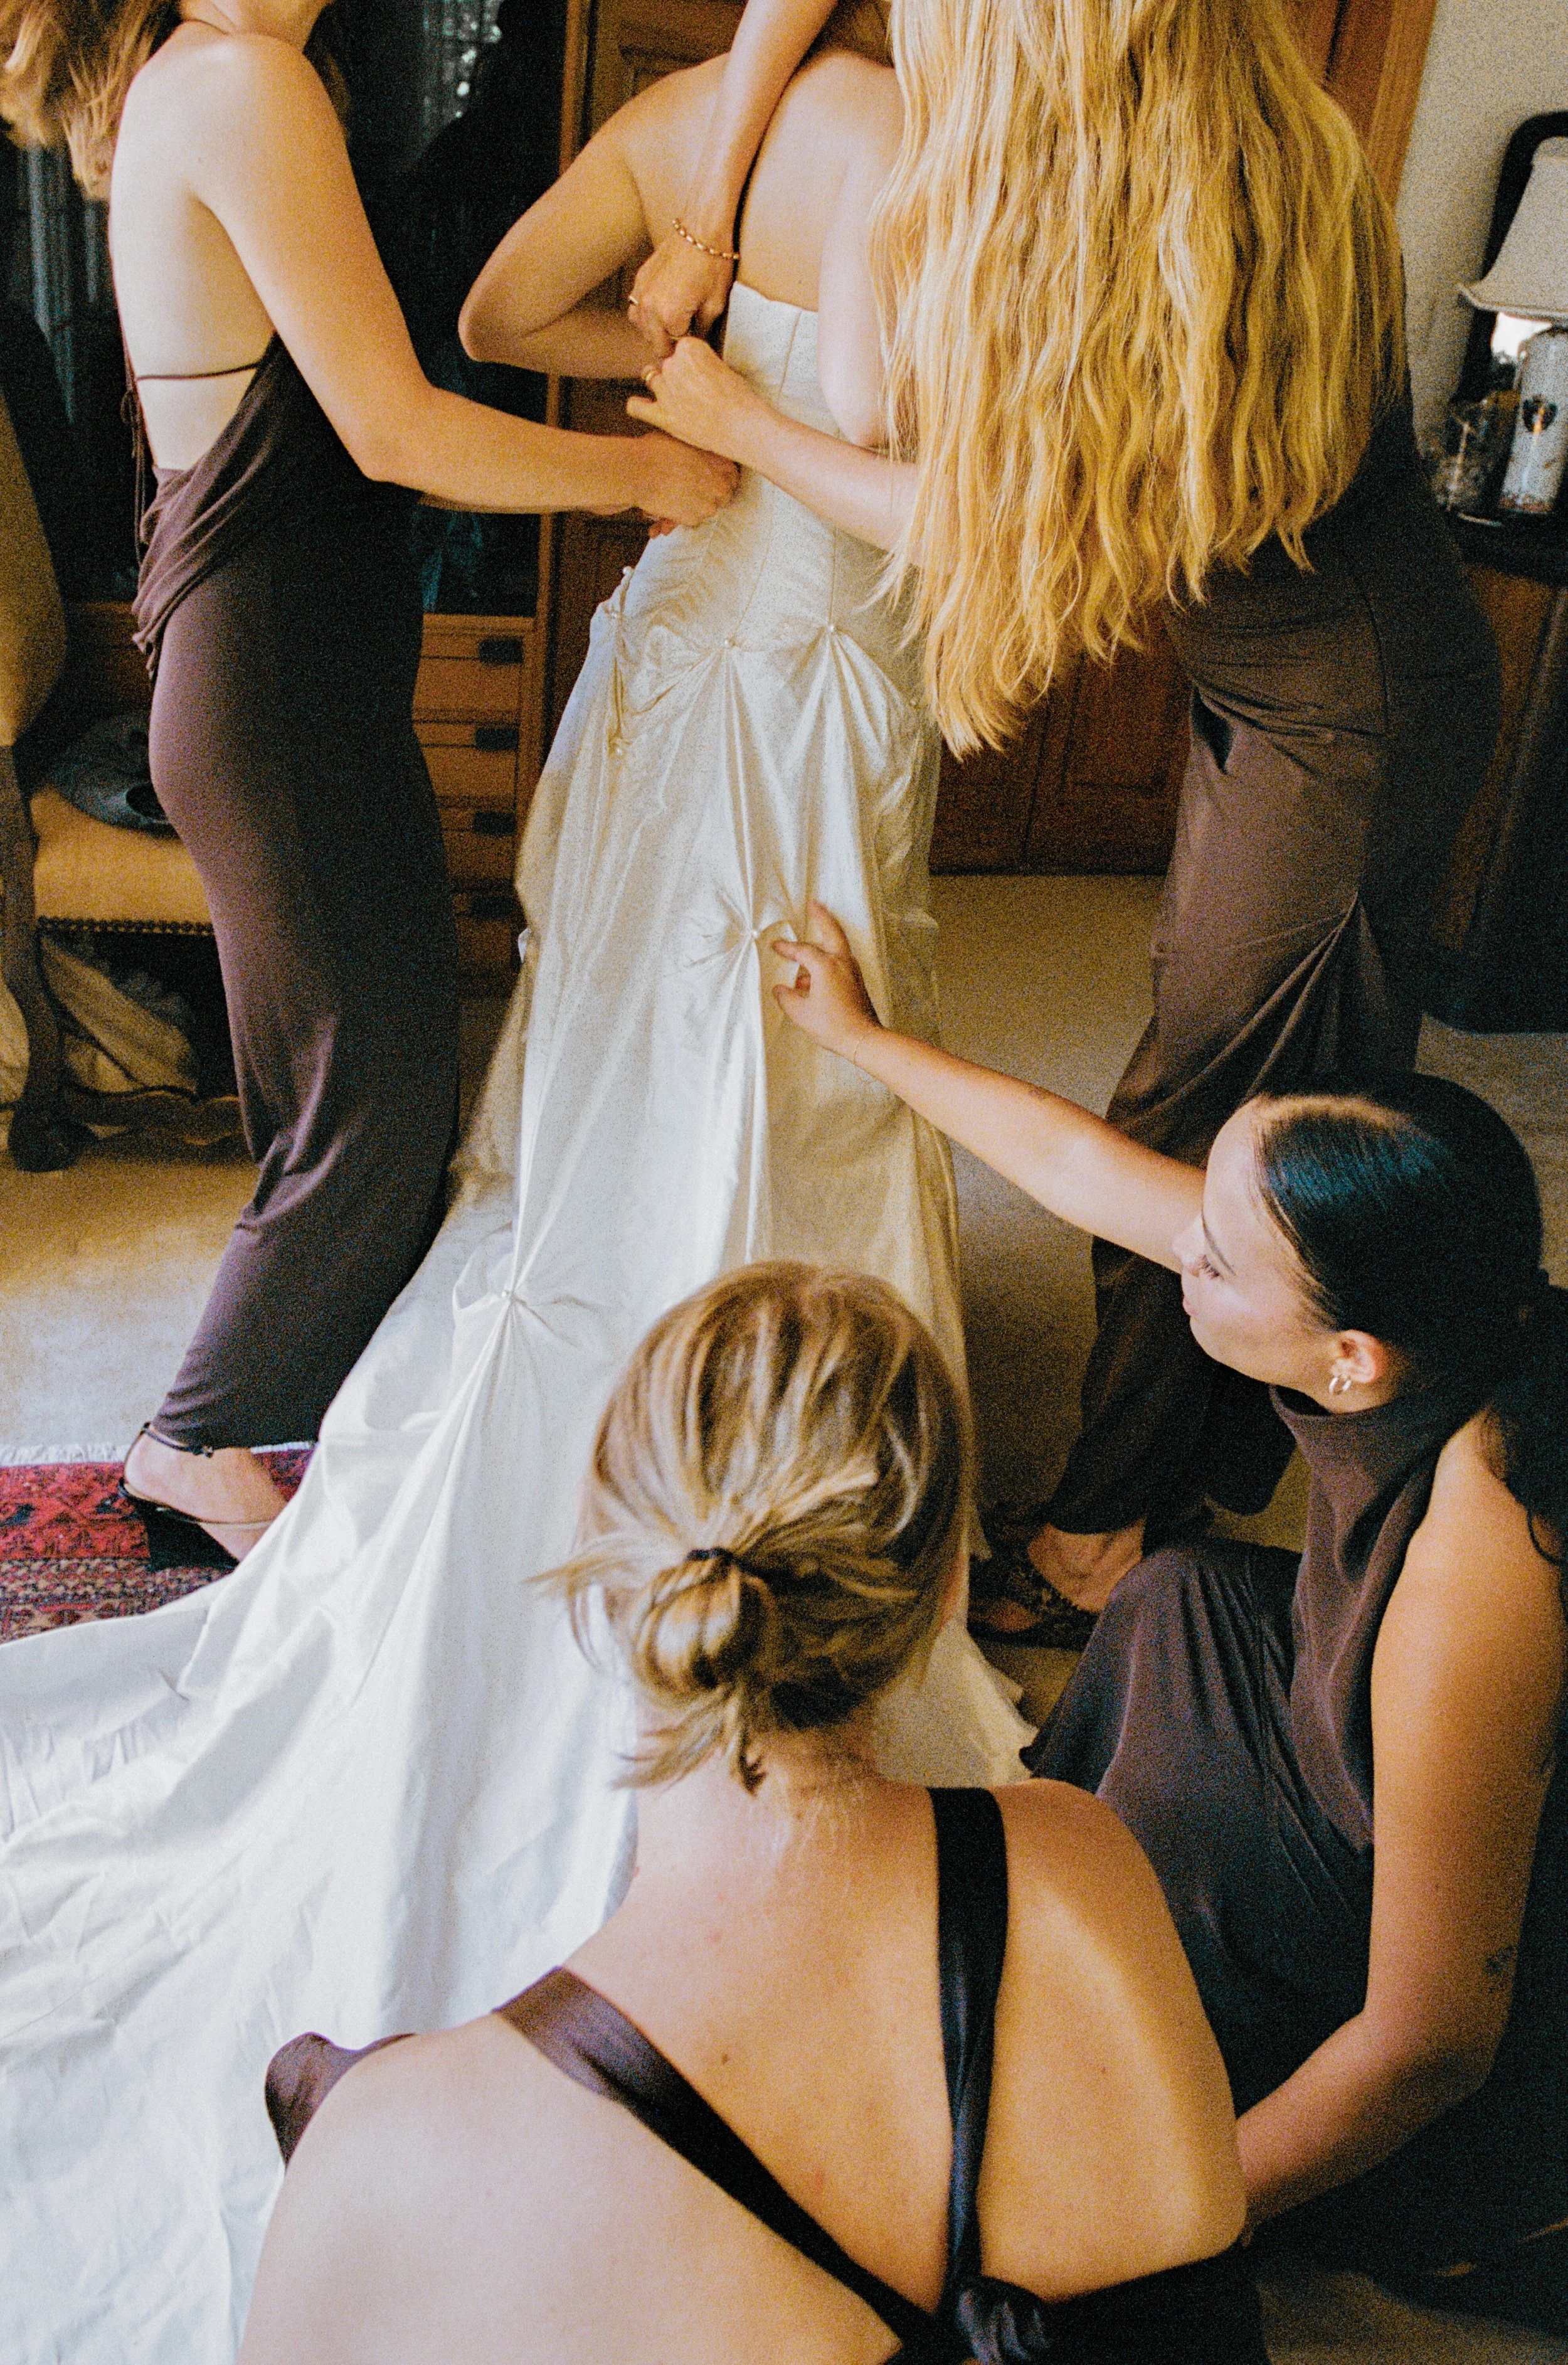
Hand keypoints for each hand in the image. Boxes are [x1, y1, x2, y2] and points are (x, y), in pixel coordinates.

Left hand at [626, 338, 768, 466]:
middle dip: (677, 374)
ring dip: (662, 386)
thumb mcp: (723, 367)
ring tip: (677, 397)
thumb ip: (703, 362)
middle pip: (666, 363)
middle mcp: (673, 365)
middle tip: (694, 390)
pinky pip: (636, 407)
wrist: (743, 426)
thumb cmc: (740, 398)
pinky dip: (639, 406)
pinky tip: (646, 406)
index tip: (700, 371)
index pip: (681, 348)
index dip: (691, 361)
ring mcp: (665, 391)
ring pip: (651, 379)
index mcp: (689, 348)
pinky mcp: (662, 416)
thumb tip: (693, 368)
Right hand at [629, 231, 733, 348]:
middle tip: (685, 334)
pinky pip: (637, 309)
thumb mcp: (714, 305)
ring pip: (642, 328)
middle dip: (669, 343)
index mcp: (669, 317)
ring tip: (674, 321)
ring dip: (656, 330)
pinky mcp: (639, 280)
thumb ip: (701, 331)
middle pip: (654, 343)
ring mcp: (641, 293)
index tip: (692, 342)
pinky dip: (648, 313)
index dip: (684, 348)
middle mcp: (649, 308)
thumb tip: (695, 344)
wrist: (701, 228)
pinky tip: (663, 307)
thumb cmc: (712, 264)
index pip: (672, 350)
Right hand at [630, 429, 737, 526]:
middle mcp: (719, 486)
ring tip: (678, 494)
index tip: (712, 477)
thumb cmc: (656, 450)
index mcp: (721, 464)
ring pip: (708, 509)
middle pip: (724, 495)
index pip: (733, 475)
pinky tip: (670, 504)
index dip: (722, 476)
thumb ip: (700, 450)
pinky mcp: (693, 519)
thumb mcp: (684, 441)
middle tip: (694, 487)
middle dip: (712, 493)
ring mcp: (708, 505)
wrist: (637, 471)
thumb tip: (702, 448)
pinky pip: (694, 519)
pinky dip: (683, 515)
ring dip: (697, 504)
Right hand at [771, 903, 881, 1054]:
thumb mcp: (800, 1013)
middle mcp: (842, 962)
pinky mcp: (856, 981)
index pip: (802, 950)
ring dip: (820, 946)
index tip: (776, 946)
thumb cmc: (834, 1026)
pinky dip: (825, 962)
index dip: (787, 948)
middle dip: (821, 916)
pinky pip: (838, 962)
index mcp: (826, 965)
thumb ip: (786, 997)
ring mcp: (852, 971)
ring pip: (835, 948)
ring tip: (802, 957)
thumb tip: (780, 989)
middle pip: (831, 931)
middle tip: (813, 904)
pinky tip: (812, 979)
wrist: (863, 1039)